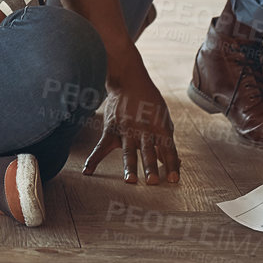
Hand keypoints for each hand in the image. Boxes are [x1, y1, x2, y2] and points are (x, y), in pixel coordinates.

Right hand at [82, 65, 179, 184]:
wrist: (128, 80)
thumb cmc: (149, 102)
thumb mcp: (163, 118)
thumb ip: (166, 141)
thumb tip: (174, 163)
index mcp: (160, 127)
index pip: (168, 149)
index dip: (172, 164)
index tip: (174, 180)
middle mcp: (143, 129)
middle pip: (148, 150)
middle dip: (150, 166)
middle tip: (153, 181)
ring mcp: (126, 129)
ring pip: (128, 150)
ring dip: (129, 166)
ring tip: (130, 180)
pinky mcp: (110, 128)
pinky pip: (101, 146)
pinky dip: (94, 159)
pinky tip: (87, 171)